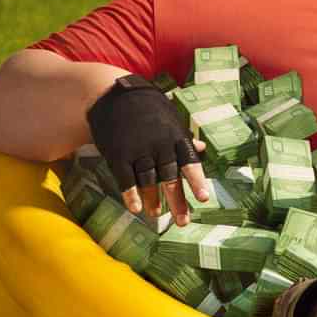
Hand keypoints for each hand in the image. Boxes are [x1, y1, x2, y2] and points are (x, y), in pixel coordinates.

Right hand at [85, 76, 210, 227]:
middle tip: (183, 222)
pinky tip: (135, 208)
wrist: (113, 94)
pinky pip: (125, 178)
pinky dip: (131, 194)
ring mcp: (138, 149)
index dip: (197, 182)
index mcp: (176, 137)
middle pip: (170, 178)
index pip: (190, 163)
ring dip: (153, 200)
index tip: (203, 200)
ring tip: (155, 215)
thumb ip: (184, 137)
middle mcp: (159, 145)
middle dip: (177, 202)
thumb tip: (202, 148)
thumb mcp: (170, 118)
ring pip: (148, 181)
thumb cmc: (147, 108)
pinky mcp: (118, 153)